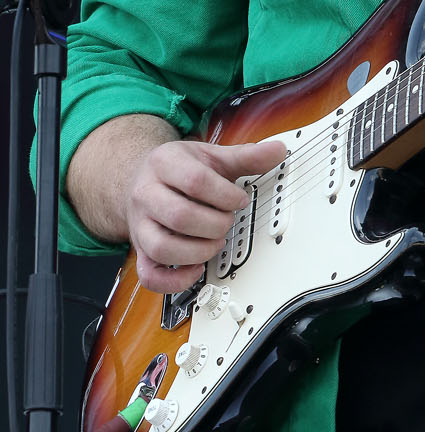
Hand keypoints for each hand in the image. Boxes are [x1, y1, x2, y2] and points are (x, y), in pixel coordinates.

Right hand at [125, 137, 285, 292]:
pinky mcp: (140, 250)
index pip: (196, 181)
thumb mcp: (212, 156)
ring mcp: (140, 225)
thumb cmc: (179, 169)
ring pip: (163, 248)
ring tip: (216, 242)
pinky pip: (150, 276)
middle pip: (180, 216)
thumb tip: (278, 151)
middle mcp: (146, 194)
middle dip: (215, 224)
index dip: (226, 195)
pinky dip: (176, 280)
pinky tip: (197, 269)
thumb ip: (246, 155)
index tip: (241, 200)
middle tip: (228, 221)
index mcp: (164, 164)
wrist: (141, 178)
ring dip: (199, 251)